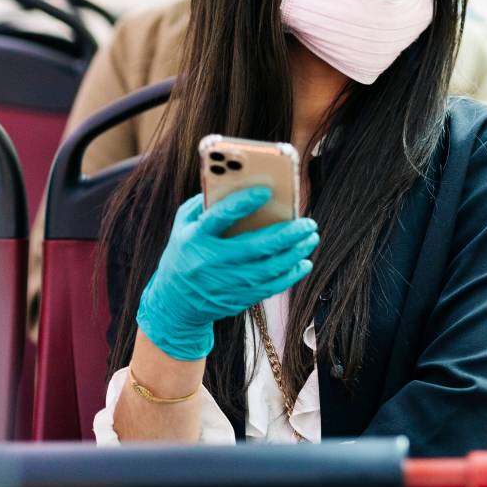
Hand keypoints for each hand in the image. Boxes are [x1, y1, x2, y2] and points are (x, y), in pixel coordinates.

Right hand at [136, 188, 318, 359]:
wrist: (174, 302)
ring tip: (311, 238)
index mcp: (195, 237)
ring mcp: (225, 283)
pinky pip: (270, 287)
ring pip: (268, 269)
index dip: (242, 203)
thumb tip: (242, 184)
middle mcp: (211, 261)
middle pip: (255, 246)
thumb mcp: (184, 225)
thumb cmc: (185, 250)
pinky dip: (290, 275)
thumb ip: (207, 204)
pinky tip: (303, 262)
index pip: (219, 217)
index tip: (266, 191)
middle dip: (287, 234)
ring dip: (295, 253)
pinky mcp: (238, 298)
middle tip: (308, 222)